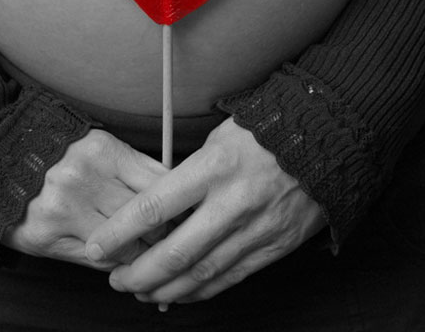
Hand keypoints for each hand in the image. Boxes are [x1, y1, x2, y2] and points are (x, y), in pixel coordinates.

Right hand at [3, 129, 166, 269]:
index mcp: (103, 150)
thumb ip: (132, 168)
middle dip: (164, 233)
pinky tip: (117, 257)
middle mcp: (85, 178)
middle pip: (149, 218)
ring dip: (140, 253)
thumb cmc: (53, 154)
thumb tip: (176, 198)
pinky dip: (114, 263)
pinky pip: (98, 261)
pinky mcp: (47, 236)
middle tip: (169, 239)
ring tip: (143, 250)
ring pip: (127, 245)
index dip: (179, 204)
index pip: (162, 184)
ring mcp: (66, 209)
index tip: (187, 214)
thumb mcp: (95, 148)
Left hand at [84, 118, 326, 303]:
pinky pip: (231, 277)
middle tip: (115, 279)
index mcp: (214, 166)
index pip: (155, 206)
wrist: (327, 139)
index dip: (120, 232)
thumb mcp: (220, 136)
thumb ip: (188, 173)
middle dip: (138, 273)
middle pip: (175, 252)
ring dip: (165, 289)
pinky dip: (201, 291)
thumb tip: (155, 205)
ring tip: (141, 291)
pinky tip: (180, 293)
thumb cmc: (266, 131)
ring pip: (201, 273)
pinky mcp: (275, 245)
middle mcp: (234, 201)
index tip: (97, 246)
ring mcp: (257, 227)